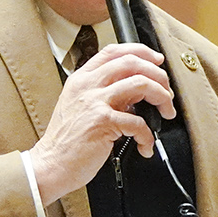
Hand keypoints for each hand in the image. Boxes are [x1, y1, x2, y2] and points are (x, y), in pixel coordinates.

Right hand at [27, 43, 175, 205]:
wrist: (50, 165)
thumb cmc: (66, 142)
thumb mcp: (78, 107)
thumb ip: (102, 94)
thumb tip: (134, 93)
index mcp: (81, 79)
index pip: (113, 51)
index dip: (141, 51)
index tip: (156, 61)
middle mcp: (87, 86)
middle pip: (132, 62)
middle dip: (158, 75)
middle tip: (167, 92)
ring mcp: (94, 102)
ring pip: (141, 83)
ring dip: (162, 97)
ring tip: (165, 112)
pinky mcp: (102, 122)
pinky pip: (138, 122)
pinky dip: (148, 136)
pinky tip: (145, 145)